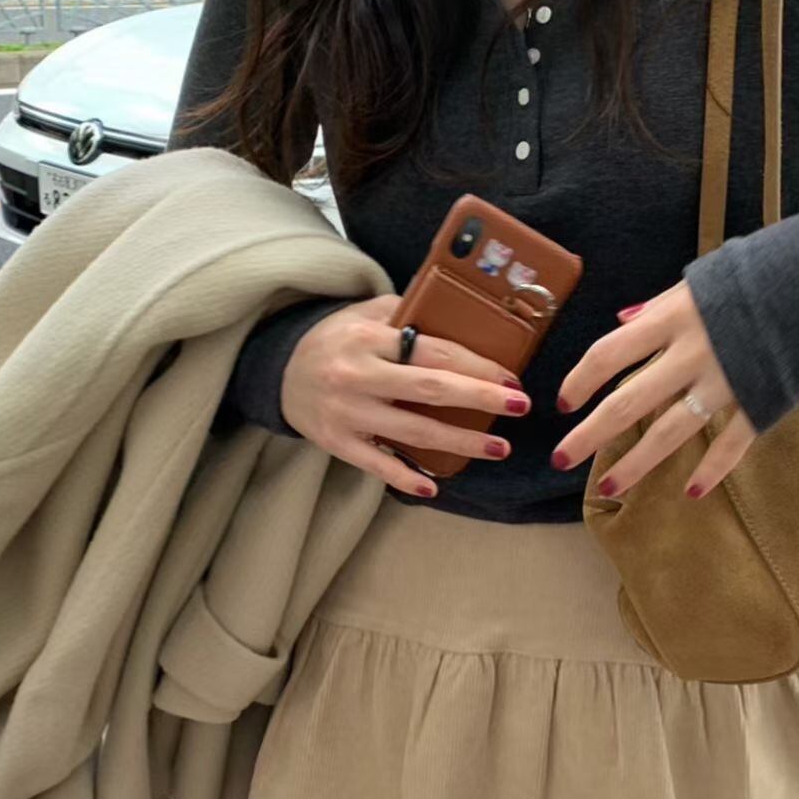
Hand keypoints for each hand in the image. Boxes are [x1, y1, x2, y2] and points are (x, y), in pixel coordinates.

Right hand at [280, 293, 530, 498]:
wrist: (280, 372)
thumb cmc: (336, 340)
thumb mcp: (365, 314)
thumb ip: (407, 313)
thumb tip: (463, 312)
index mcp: (369, 338)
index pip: (434, 351)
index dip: (477, 366)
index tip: (510, 378)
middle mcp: (357, 375)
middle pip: (430, 390)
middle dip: (480, 399)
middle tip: (519, 407)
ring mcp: (347, 413)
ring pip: (413, 432)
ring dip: (460, 443)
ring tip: (499, 448)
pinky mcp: (337, 443)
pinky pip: (377, 465)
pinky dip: (406, 477)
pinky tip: (435, 486)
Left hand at [552, 283, 756, 497]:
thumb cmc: (762, 273)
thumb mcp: (702, 280)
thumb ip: (660, 306)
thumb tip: (622, 322)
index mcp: (675, 317)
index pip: (610, 352)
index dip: (581, 378)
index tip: (563, 402)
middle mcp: (693, 352)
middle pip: (629, 400)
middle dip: (591, 433)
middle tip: (561, 459)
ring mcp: (726, 381)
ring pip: (671, 431)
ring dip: (637, 463)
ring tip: (610, 487)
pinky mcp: (760, 400)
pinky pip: (731, 444)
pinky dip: (712, 470)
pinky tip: (691, 493)